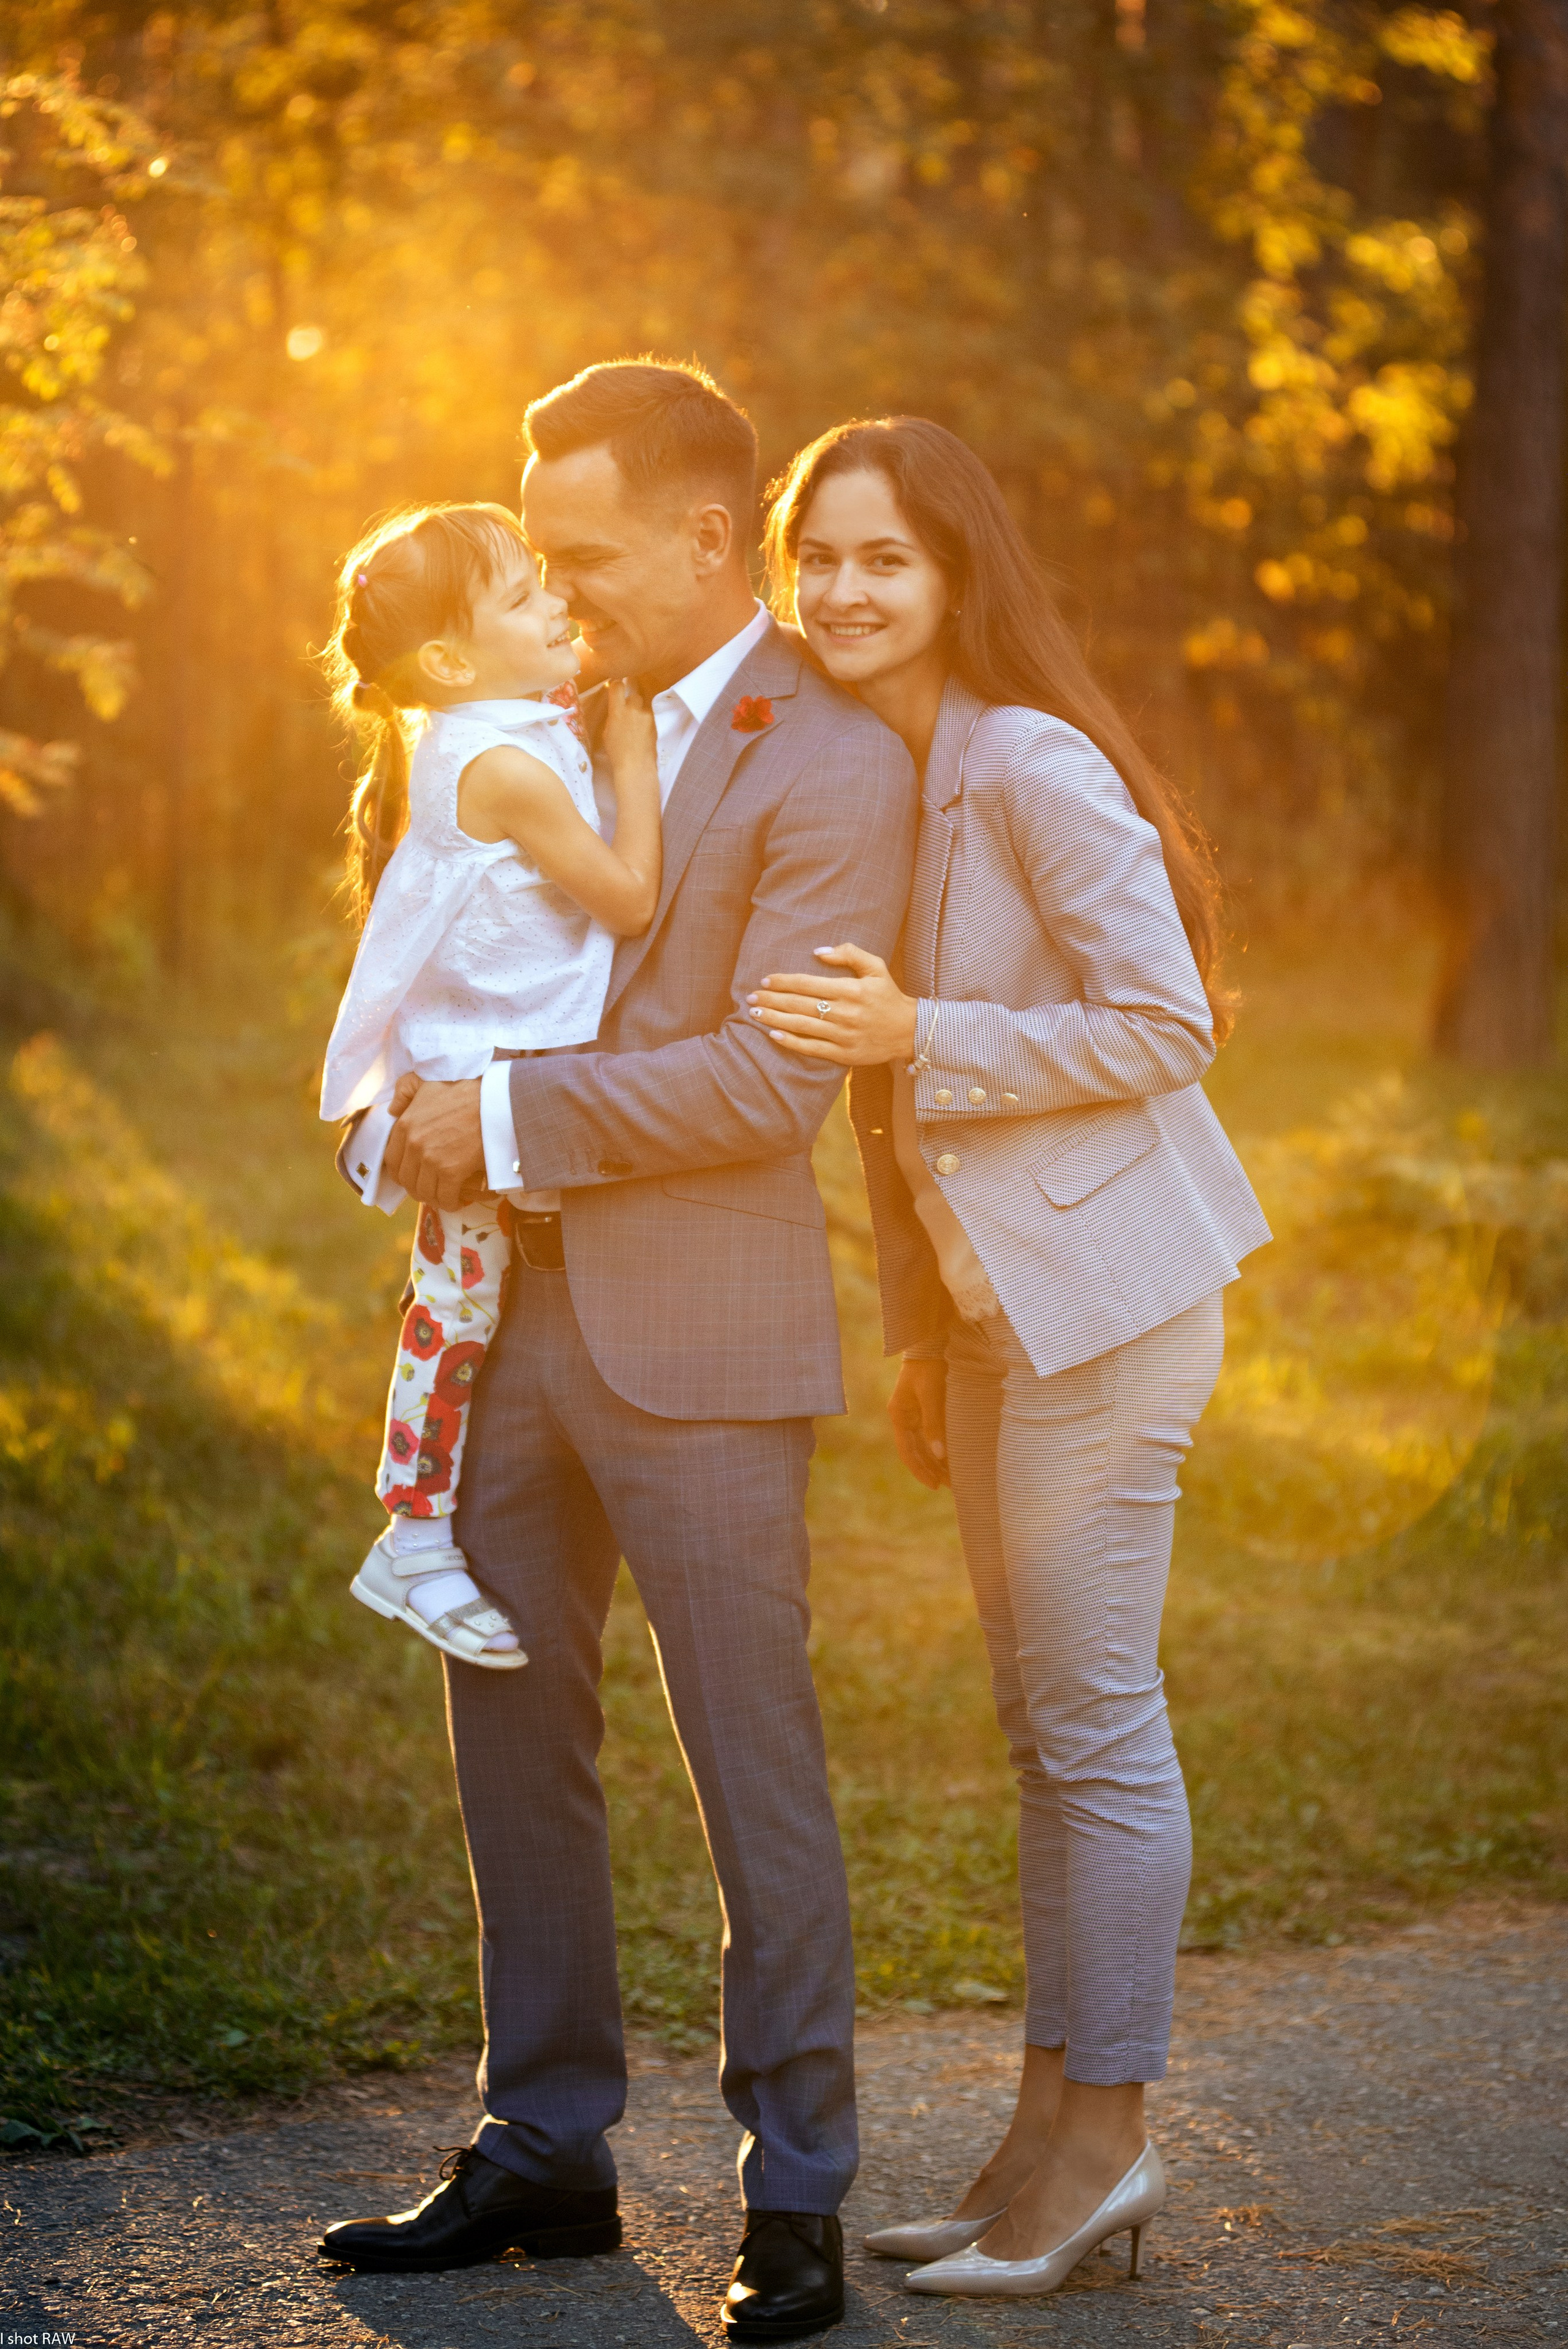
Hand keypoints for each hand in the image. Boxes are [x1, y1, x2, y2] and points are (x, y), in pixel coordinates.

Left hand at [382, 1076, 485, 1208]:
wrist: (493, 1099)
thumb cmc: (463, 1089)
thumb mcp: (426, 1081)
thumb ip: (404, 1091)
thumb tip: (392, 1110)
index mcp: (405, 1126)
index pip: (391, 1161)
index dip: (401, 1172)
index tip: (414, 1174)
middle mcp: (414, 1146)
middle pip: (407, 1181)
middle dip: (417, 1187)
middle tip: (432, 1187)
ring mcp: (432, 1161)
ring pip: (424, 1192)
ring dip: (434, 1198)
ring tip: (445, 1195)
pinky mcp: (452, 1172)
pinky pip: (445, 1198)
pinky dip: (451, 1203)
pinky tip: (459, 1200)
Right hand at [601, 676, 655, 776]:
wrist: (636, 765)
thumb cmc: (617, 752)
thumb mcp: (607, 732)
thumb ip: (613, 716)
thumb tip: (617, 709)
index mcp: (617, 711)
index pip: (617, 686)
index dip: (617, 686)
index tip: (617, 688)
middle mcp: (633, 709)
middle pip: (634, 694)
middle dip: (631, 701)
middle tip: (628, 712)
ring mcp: (646, 715)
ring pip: (644, 705)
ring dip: (640, 711)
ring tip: (637, 725)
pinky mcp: (655, 722)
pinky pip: (650, 715)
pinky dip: (647, 720)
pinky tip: (643, 731)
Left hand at [746, 943, 918, 1066]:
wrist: (909, 1031)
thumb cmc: (888, 996)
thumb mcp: (876, 967)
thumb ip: (849, 953)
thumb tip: (817, 952)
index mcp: (851, 990)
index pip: (808, 984)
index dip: (783, 981)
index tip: (765, 980)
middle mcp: (845, 1012)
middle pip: (799, 1004)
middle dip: (772, 999)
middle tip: (751, 996)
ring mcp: (843, 1035)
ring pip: (802, 1026)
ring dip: (775, 1019)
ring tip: (755, 1013)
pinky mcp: (844, 1054)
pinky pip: (812, 1048)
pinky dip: (791, 1042)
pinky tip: (773, 1035)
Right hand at [888, 1357, 949, 1488]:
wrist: (931, 1344)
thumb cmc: (929, 1367)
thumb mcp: (931, 1394)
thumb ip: (934, 1423)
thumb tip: (939, 1454)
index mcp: (899, 1415)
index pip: (907, 1451)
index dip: (920, 1470)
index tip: (934, 1485)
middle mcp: (904, 1418)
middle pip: (916, 1452)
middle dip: (931, 1469)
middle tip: (948, 1486)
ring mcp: (913, 1415)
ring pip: (923, 1446)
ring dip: (936, 1462)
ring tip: (951, 1478)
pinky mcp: (925, 1410)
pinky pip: (930, 1436)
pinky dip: (939, 1448)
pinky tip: (951, 1458)